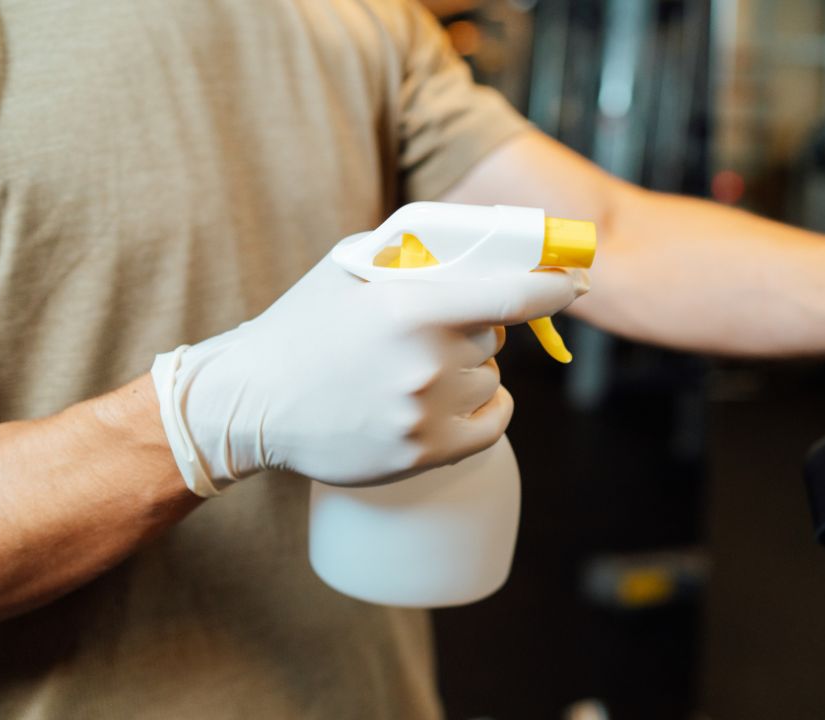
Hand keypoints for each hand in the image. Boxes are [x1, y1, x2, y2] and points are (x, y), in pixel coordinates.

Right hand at [152, 251, 586, 495]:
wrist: (252, 400)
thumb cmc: (304, 327)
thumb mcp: (351, 268)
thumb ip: (416, 252)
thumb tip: (483, 242)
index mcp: (411, 305)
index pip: (514, 296)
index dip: (552, 288)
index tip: (572, 282)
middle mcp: (425, 359)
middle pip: (493, 338)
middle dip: (474, 330)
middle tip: (427, 335)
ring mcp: (426, 410)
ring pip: (491, 380)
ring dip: (471, 372)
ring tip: (415, 372)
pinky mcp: (424, 452)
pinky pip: (493, 424)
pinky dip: (488, 410)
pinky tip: (454, 400)